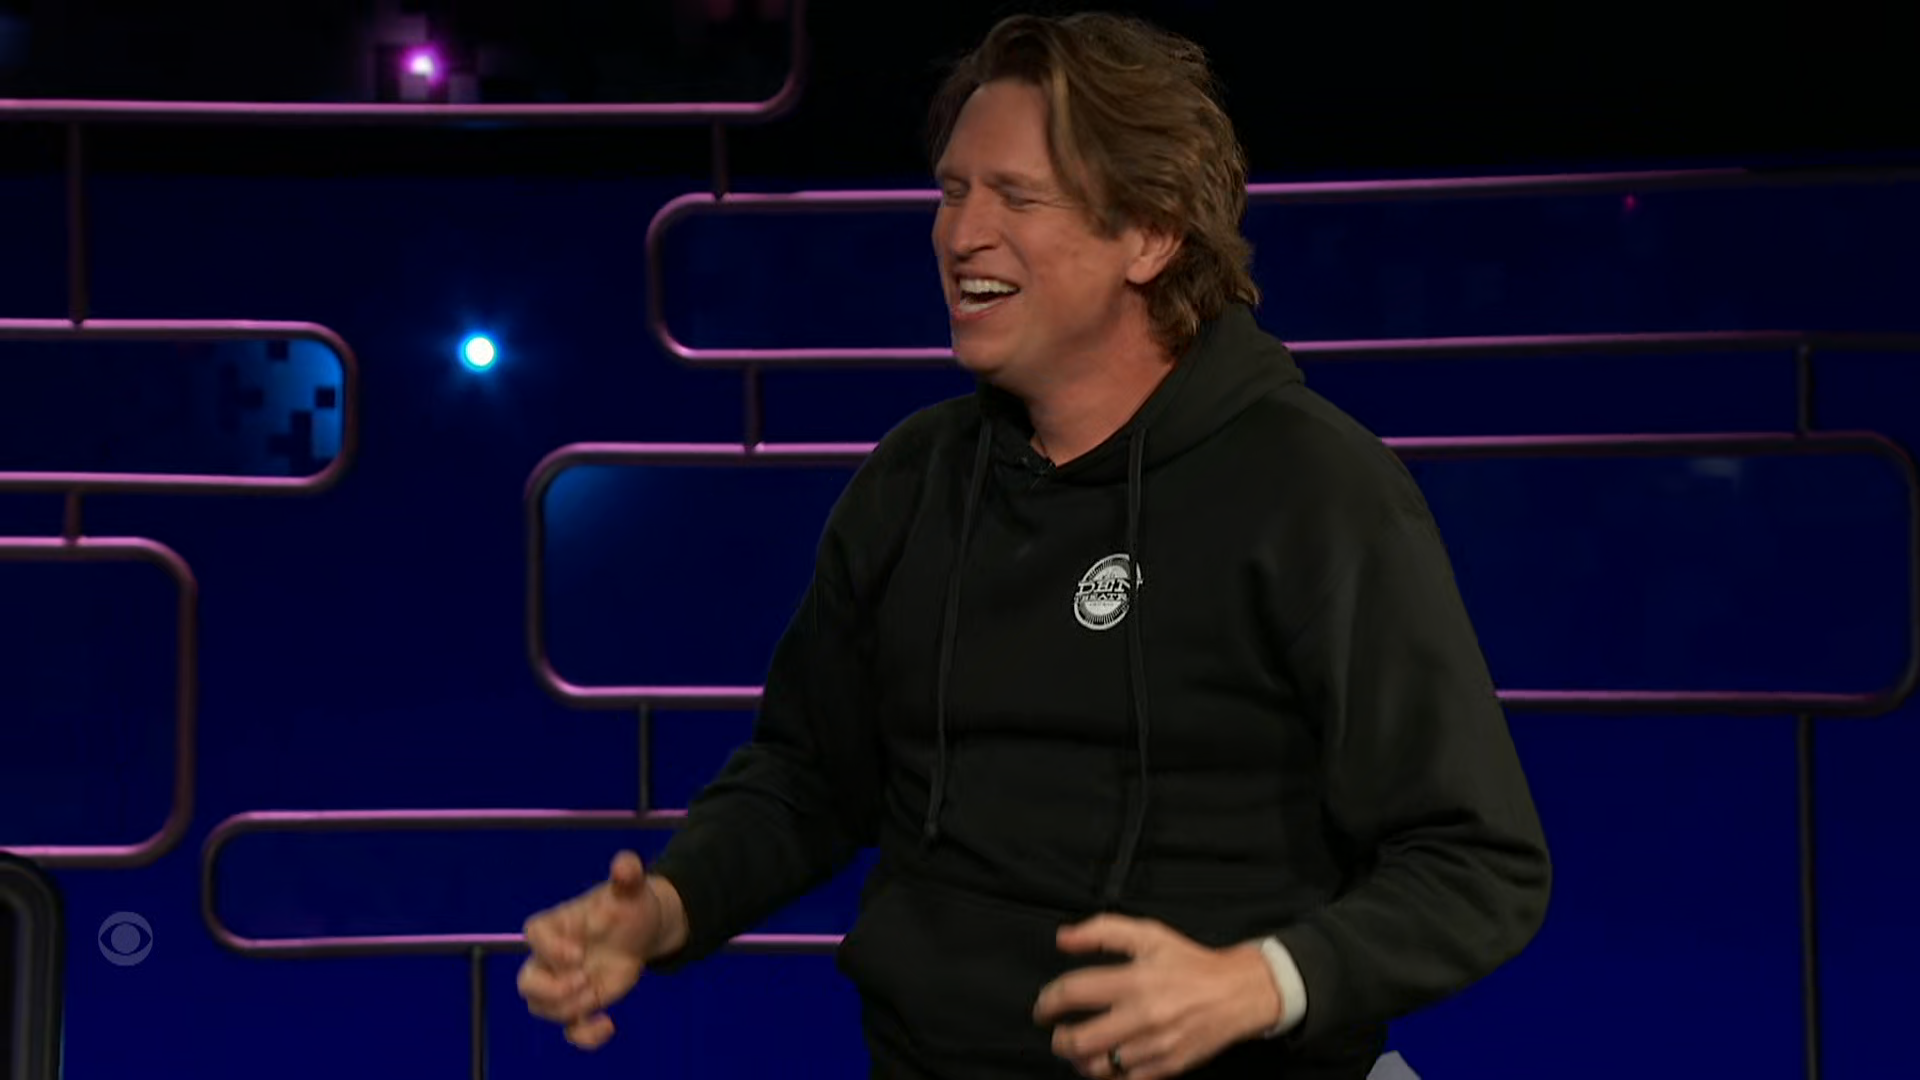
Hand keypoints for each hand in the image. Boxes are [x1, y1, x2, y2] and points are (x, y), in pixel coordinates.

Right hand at [516, 850, 679, 1049]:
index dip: (551, 948)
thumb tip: (625, 862)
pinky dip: (584, 1036)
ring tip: (598, 994)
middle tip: (583, 980)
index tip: (579, 953)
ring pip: (542, 1008)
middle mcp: (552, 956)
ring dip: (568, 1009)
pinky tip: (608, 1025)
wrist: (641, 930)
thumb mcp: (632, 889)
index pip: (534, 935)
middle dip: (551, 989)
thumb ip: (627, 874)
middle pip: (527, 982)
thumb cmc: (627, 905)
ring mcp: (563, 982)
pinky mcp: (581, 1003)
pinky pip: (569, 1028)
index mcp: (557, 924)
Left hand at [1034, 915, 1282, 1079]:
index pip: (1073, 992)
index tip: (1044, 1006)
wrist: (1237, 992)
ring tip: (1079, 1049)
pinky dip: (1107, 1075)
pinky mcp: (1167, 1066)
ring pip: (1098, 1066)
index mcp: (1135, 980)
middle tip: (1058, 1032)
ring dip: (1080, 1060)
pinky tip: (1105, 1062)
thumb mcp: (1148, 934)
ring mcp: (1155, 1045)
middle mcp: (1143, 1015)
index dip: (1048, 1001)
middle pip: (1079, 1040)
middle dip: (1059, 1039)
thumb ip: (1101, 931)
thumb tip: (1064, 939)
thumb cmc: (1191, 963)